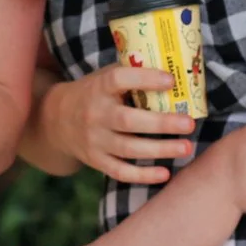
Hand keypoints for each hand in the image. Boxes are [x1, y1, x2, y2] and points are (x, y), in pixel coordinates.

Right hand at [38, 66, 195, 185]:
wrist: (56, 120)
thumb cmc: (94, 94)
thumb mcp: (104, 77)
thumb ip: (131, 74)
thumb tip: (175, 69)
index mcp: (99, 88)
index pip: (119, 80)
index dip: (145, 79)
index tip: (171, 80)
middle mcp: (95, 114)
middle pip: (128, 121)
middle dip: (161, 123)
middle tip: (189, 123)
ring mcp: (94, 140)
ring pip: (128, 149)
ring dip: (159, 150)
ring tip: (186, 147)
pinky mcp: (96, 160)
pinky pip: (120, 171)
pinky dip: (142, 176)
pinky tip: (165, 173)